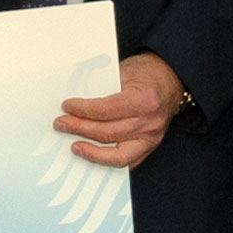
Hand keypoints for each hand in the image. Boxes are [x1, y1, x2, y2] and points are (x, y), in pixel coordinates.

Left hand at [55, 53, 186, 168]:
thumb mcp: (123, 71)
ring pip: (116, 154)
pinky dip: (108, 161)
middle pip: (107, 132)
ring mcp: (151, 138)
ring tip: (74, 145)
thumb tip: (75, 103)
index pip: (105, 110)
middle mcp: (150, 122)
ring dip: (91, 151)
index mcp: (144, 99)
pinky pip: (127, 162)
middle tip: (62, 124)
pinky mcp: (150, 147)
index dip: (82, 110)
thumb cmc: (147, 73)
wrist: (170, 79)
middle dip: (79, 129)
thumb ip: (102, 87)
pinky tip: (93, 155)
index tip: (67, 107)